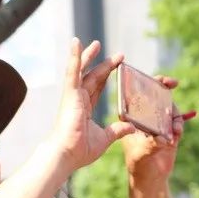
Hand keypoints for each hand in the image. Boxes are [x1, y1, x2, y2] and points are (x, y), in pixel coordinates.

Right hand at [50, 38, 136, 170]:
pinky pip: (73, 72)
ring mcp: (73, 96)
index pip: (97, 87)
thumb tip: (132, 127)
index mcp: (85, 109)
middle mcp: (78, 100)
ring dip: (87, 56)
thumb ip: (117, 130)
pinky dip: (74, 57)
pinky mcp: (70, 94)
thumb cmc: (80, 150)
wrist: (66, 154)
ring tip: (96, 43)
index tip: (119, 65)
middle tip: (118, 55)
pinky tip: (76, 43)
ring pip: (81, 70)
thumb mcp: (105, 138)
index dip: (107, 75)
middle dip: (104, 64)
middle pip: (92, 76)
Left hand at [122, 76, 188, 183]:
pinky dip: (178, 127)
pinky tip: (176, 135)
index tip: (157, 77)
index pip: (139, 93)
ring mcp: (159, 123)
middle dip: (166, 88)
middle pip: (157, 95)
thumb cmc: (138, 164)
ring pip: (170, 109)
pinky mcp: (170, 131)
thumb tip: (162, 138)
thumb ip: (152, 145)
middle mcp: (146, 116)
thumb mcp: (142, 153)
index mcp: (133, 116)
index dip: (148, 82)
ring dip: (174, 116)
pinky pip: (177, 123)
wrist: (150, 178)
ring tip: (175, 129)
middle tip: (174, 83)